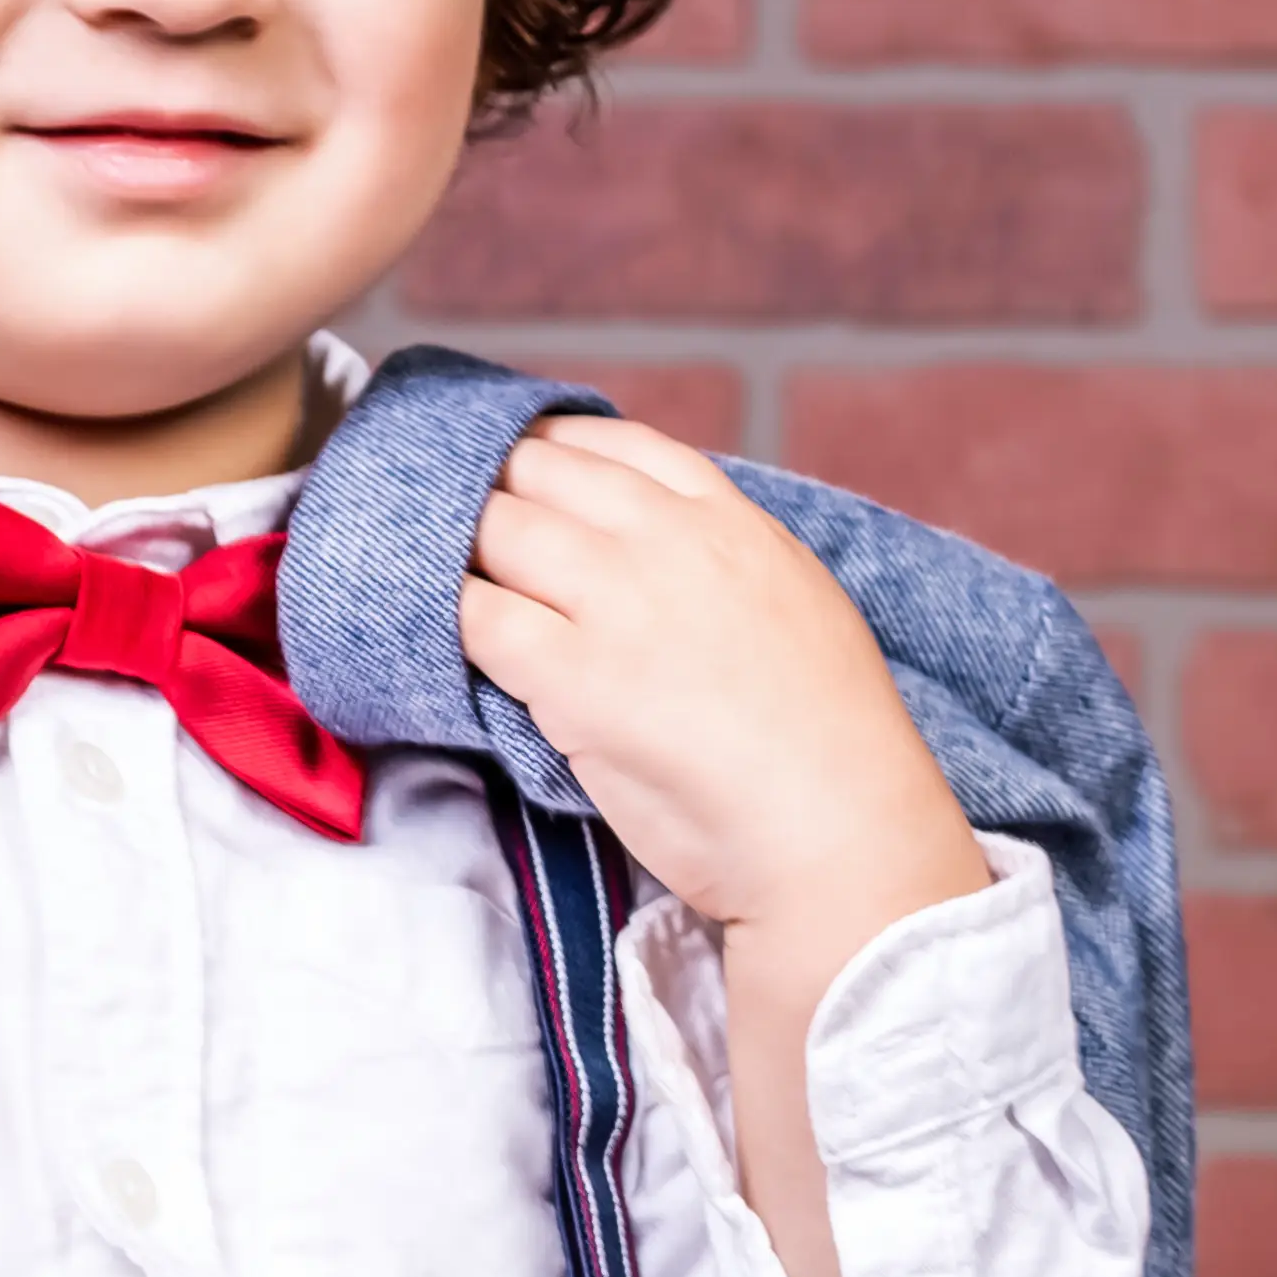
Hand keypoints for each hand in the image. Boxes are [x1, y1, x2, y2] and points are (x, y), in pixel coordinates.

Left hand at [456, 417, 985, 964]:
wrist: (839, 830)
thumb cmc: (827, 744)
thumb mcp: (797, 603)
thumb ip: (725, 563)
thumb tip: (659, 557)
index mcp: (729, 520)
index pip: (616, 445)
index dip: (554, 450)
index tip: (524, 473)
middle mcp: (668, 541)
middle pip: (538, 473)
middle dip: (491, 493)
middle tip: (463, 535)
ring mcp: (618, 602)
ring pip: (496, 530)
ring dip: (456, 550)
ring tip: (437, 579)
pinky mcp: (573, 676)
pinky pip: (477, 617)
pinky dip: (449, 619)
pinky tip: (444, 638)